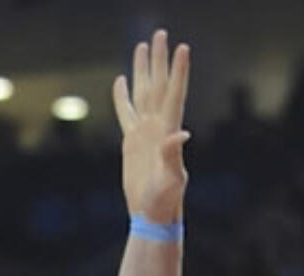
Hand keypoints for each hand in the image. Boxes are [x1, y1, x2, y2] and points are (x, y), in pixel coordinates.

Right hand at [114, 29, 190, 225]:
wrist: (152, 214)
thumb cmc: (165, 200)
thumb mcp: (172, 178)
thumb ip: (174, 154)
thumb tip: (182, 133)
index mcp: (169, 131)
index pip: (175, 94)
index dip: (178, 71)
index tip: (182, 48)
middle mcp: (159, 126)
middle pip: (159, 85)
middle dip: (159, 59)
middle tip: (159, 33)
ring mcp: (145, 131)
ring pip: (143, 92)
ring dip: (143, 69)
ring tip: (142, 45)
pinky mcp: (132, 140)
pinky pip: (126, 112)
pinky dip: (123, 96)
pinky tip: (121, 80)